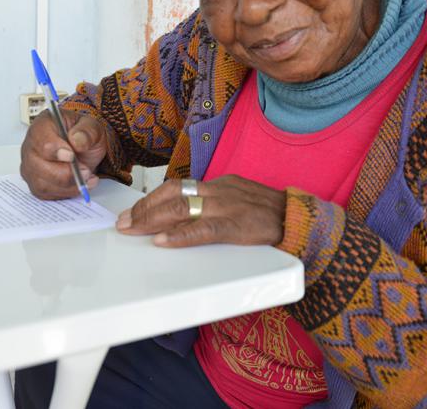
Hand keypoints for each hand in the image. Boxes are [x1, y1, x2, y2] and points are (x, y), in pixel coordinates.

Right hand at [20, 109, 108, 199]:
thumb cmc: (82, 135)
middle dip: (65, 173)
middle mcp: (31, 146)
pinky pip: (46, 194)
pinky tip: (79, 185)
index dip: (56, 151)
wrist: (83, 148)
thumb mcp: (92, 127)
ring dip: (67, 186)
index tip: (71, 156)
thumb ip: (87, 132)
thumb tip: (77, 142)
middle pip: (38, 166)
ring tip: (86, 178)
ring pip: (42, 184)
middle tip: (85, 171)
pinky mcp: (35, 183)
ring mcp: (30, 166)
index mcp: (42, 126)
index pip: (41, 142)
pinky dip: (65, 193)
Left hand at [116, 175, 285, 246]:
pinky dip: (180, 236)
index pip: (177, 187)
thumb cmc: (271, 218)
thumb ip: (214, 209)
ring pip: (181, 207)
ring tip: (133, 230)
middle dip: (144, 209)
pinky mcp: (238, 225)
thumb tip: (184, 221)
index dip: (151, 199)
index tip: (132, 212)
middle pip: (172, 194)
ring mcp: (228, 206)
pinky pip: (203, 229)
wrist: (303, 221)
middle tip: (124, 223)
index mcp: (219, 185)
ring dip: (152, 219)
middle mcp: (219, 190)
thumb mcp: (239, 204)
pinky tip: (162, 242)